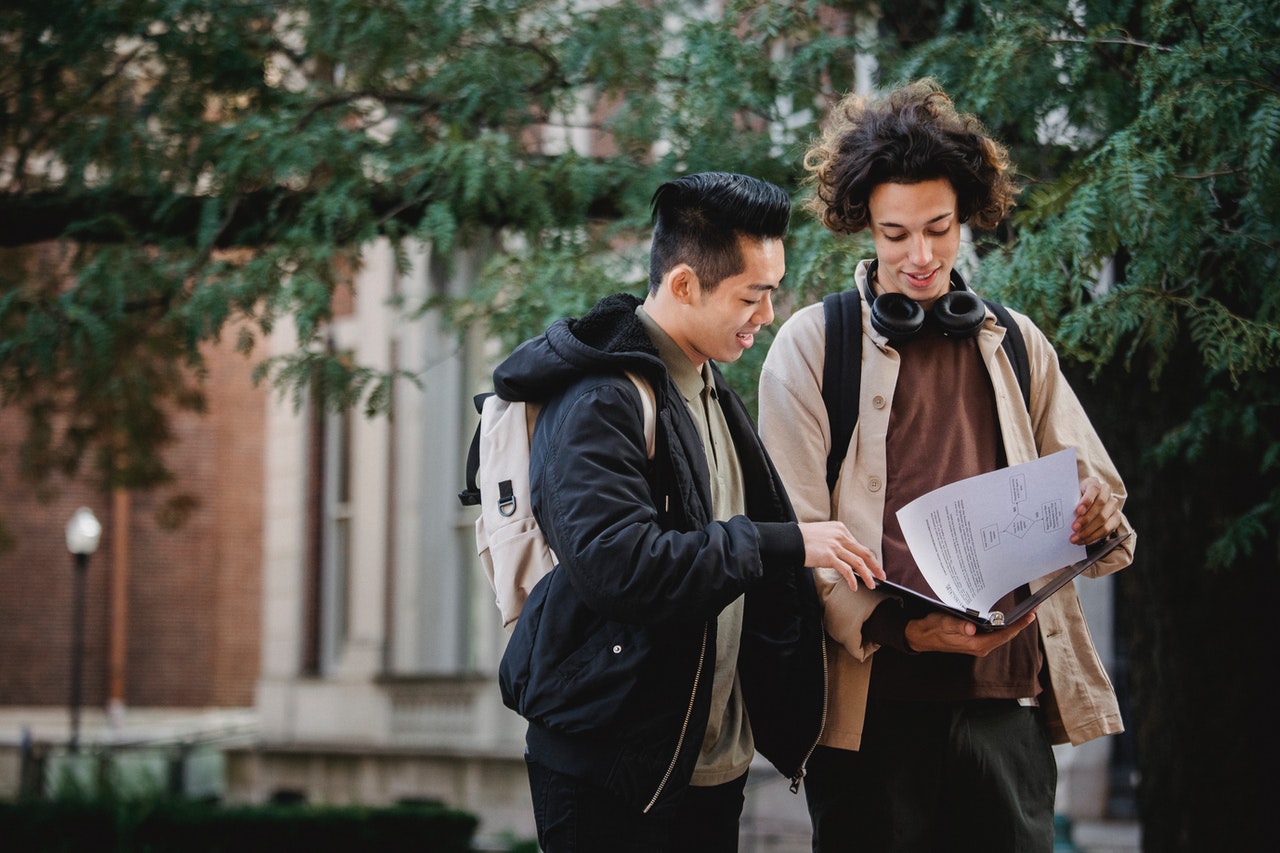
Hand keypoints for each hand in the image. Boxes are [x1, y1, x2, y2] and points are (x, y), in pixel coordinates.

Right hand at [798, 521, 885, 590]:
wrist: (789, 540)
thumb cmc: (803, 538)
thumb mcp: (824, 534)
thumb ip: (835, 541)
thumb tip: (846, 556)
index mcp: (840, 529)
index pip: (859, 545)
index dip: (868, 558)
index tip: (872, 567)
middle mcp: (840, 536)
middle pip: (864, 553)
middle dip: (875, 566)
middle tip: (881, 576)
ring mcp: (835, 545)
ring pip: (858, 562)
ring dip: (867, 575)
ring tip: (872, 585)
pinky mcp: (829, 556)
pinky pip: (846, 570)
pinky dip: (852, 579)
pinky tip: (854, 587)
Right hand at [903, 610, 1037, 655]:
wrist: (921, 637)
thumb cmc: (932, 629)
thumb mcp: (943, 623)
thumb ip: (958, 626)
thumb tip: (971, 628)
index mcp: (976, 644)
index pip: (1003, 635)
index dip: (1018, 625)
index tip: (1030, 616)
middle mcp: (980, 647)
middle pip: (1006, 635)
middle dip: (1020, 624)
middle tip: (1033, 610)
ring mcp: (978, 645)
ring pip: (1001, 635)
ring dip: (1013, 625)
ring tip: (1024, 613)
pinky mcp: (975, 641)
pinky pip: (994, 634)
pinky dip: (1002, 626)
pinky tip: (1006, 618)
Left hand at [1071, 476, 1120, 544]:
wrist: (1086, 502)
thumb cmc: (1075, 498)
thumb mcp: (1071, 496)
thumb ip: (1069, 502)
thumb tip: (1060, 513)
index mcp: (1094, 483)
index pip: (1093, 489)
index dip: (1087, 500)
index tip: (1077, 511)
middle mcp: (1106, 493)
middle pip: (1099, 506)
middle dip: (1086, 520)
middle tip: (1074, 528)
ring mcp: (1113, 505)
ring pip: (1104, 520)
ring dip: (1089, 531)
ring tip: (1076, 538)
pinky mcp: (1116, 518)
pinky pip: (1108, 529)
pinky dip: (1095, 536)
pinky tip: (1084, 541)